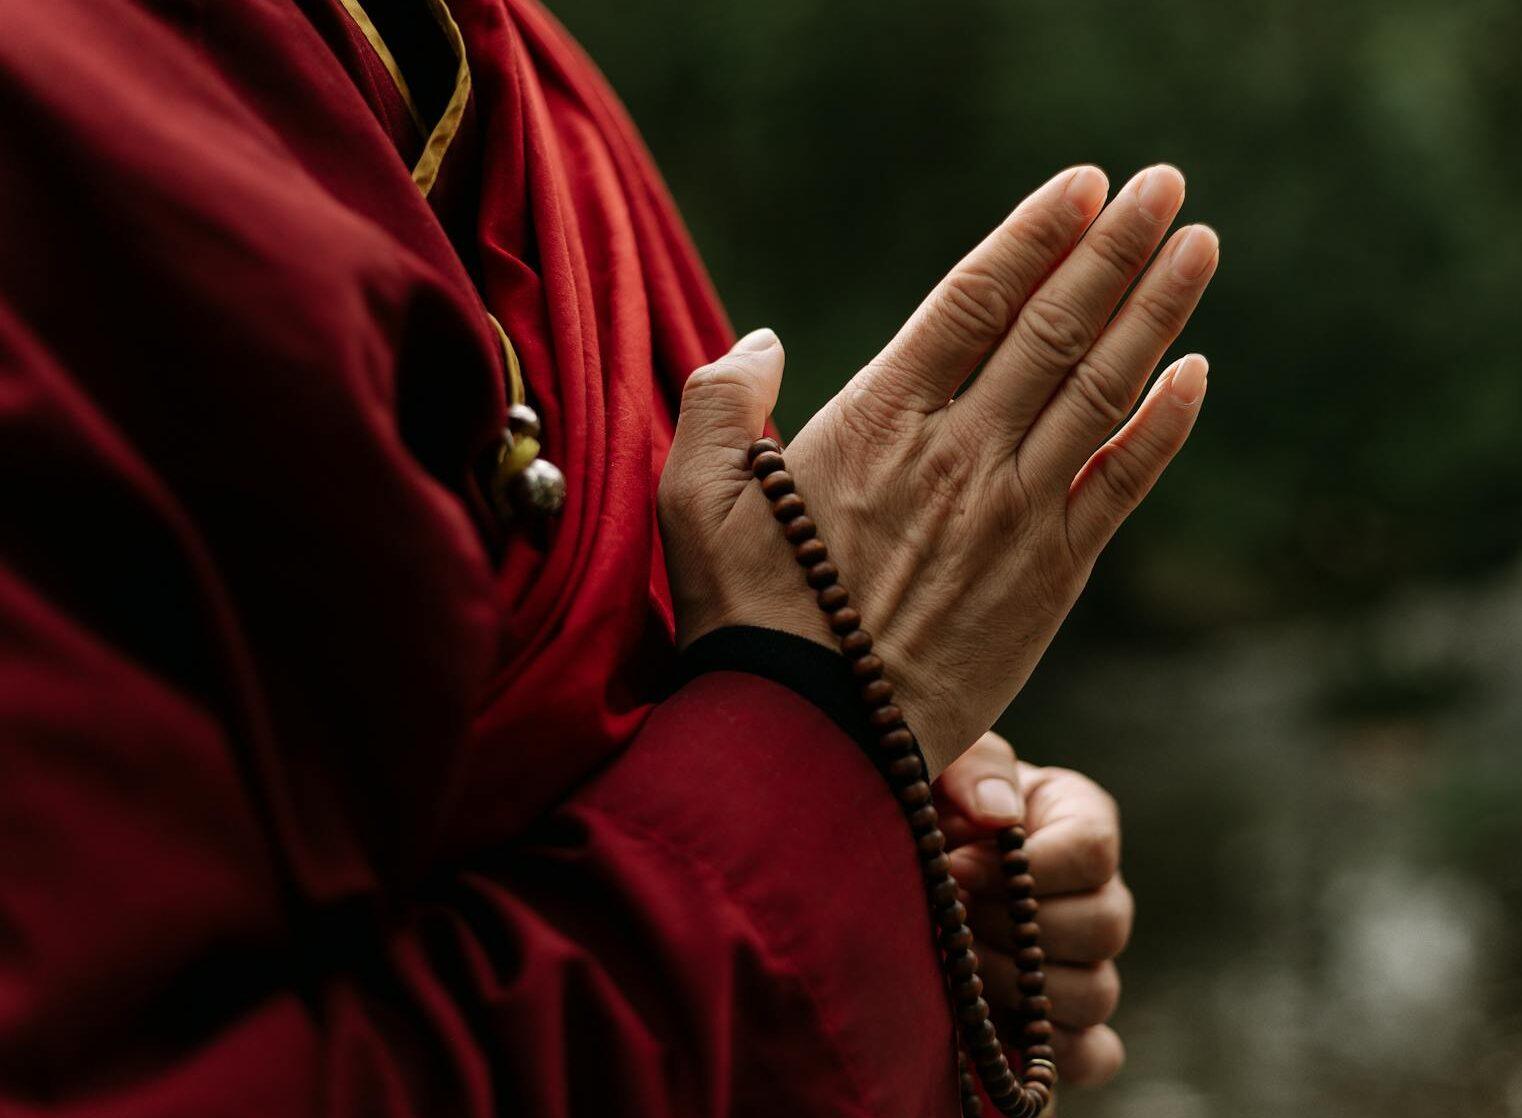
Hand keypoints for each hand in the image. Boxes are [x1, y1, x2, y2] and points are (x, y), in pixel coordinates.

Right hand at [660, 164, 1218, 773]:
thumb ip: (722, 402)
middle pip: (1055, 326)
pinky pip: (1124, 485)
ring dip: (1156, 311)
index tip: (1083, 185)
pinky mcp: (1051, 577)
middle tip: (1162, 183)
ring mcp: (1016, 514)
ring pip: (1102, 389)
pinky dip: (1165, 426)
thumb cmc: (744, 617)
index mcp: (877, 421)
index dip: (1034, 233)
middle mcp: (960, 452)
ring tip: (1200, 244)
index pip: (974, 299)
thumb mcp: (691, 498)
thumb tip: (767, 340)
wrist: (813, 739)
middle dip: (1115, 247)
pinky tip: (1199, 372)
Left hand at [936, 733, 1130, 1085]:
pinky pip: (1091, 1053)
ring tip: (957, 964)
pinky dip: (1049, 1052)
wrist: (883, 852)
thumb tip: (1001, 814)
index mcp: (1077, 818)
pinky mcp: (1061, 1020)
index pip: (1094, 850)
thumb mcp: (941, 757)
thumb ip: (974, 763)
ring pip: (1096, 992)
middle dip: (1017, 929)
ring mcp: (1083, 959)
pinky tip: (994, 1027)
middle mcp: (1095, 890)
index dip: (1027, 868)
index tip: (957, 864)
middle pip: (1105, 926)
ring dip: (1018, 986)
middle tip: (953, 919)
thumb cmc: (921, 796)